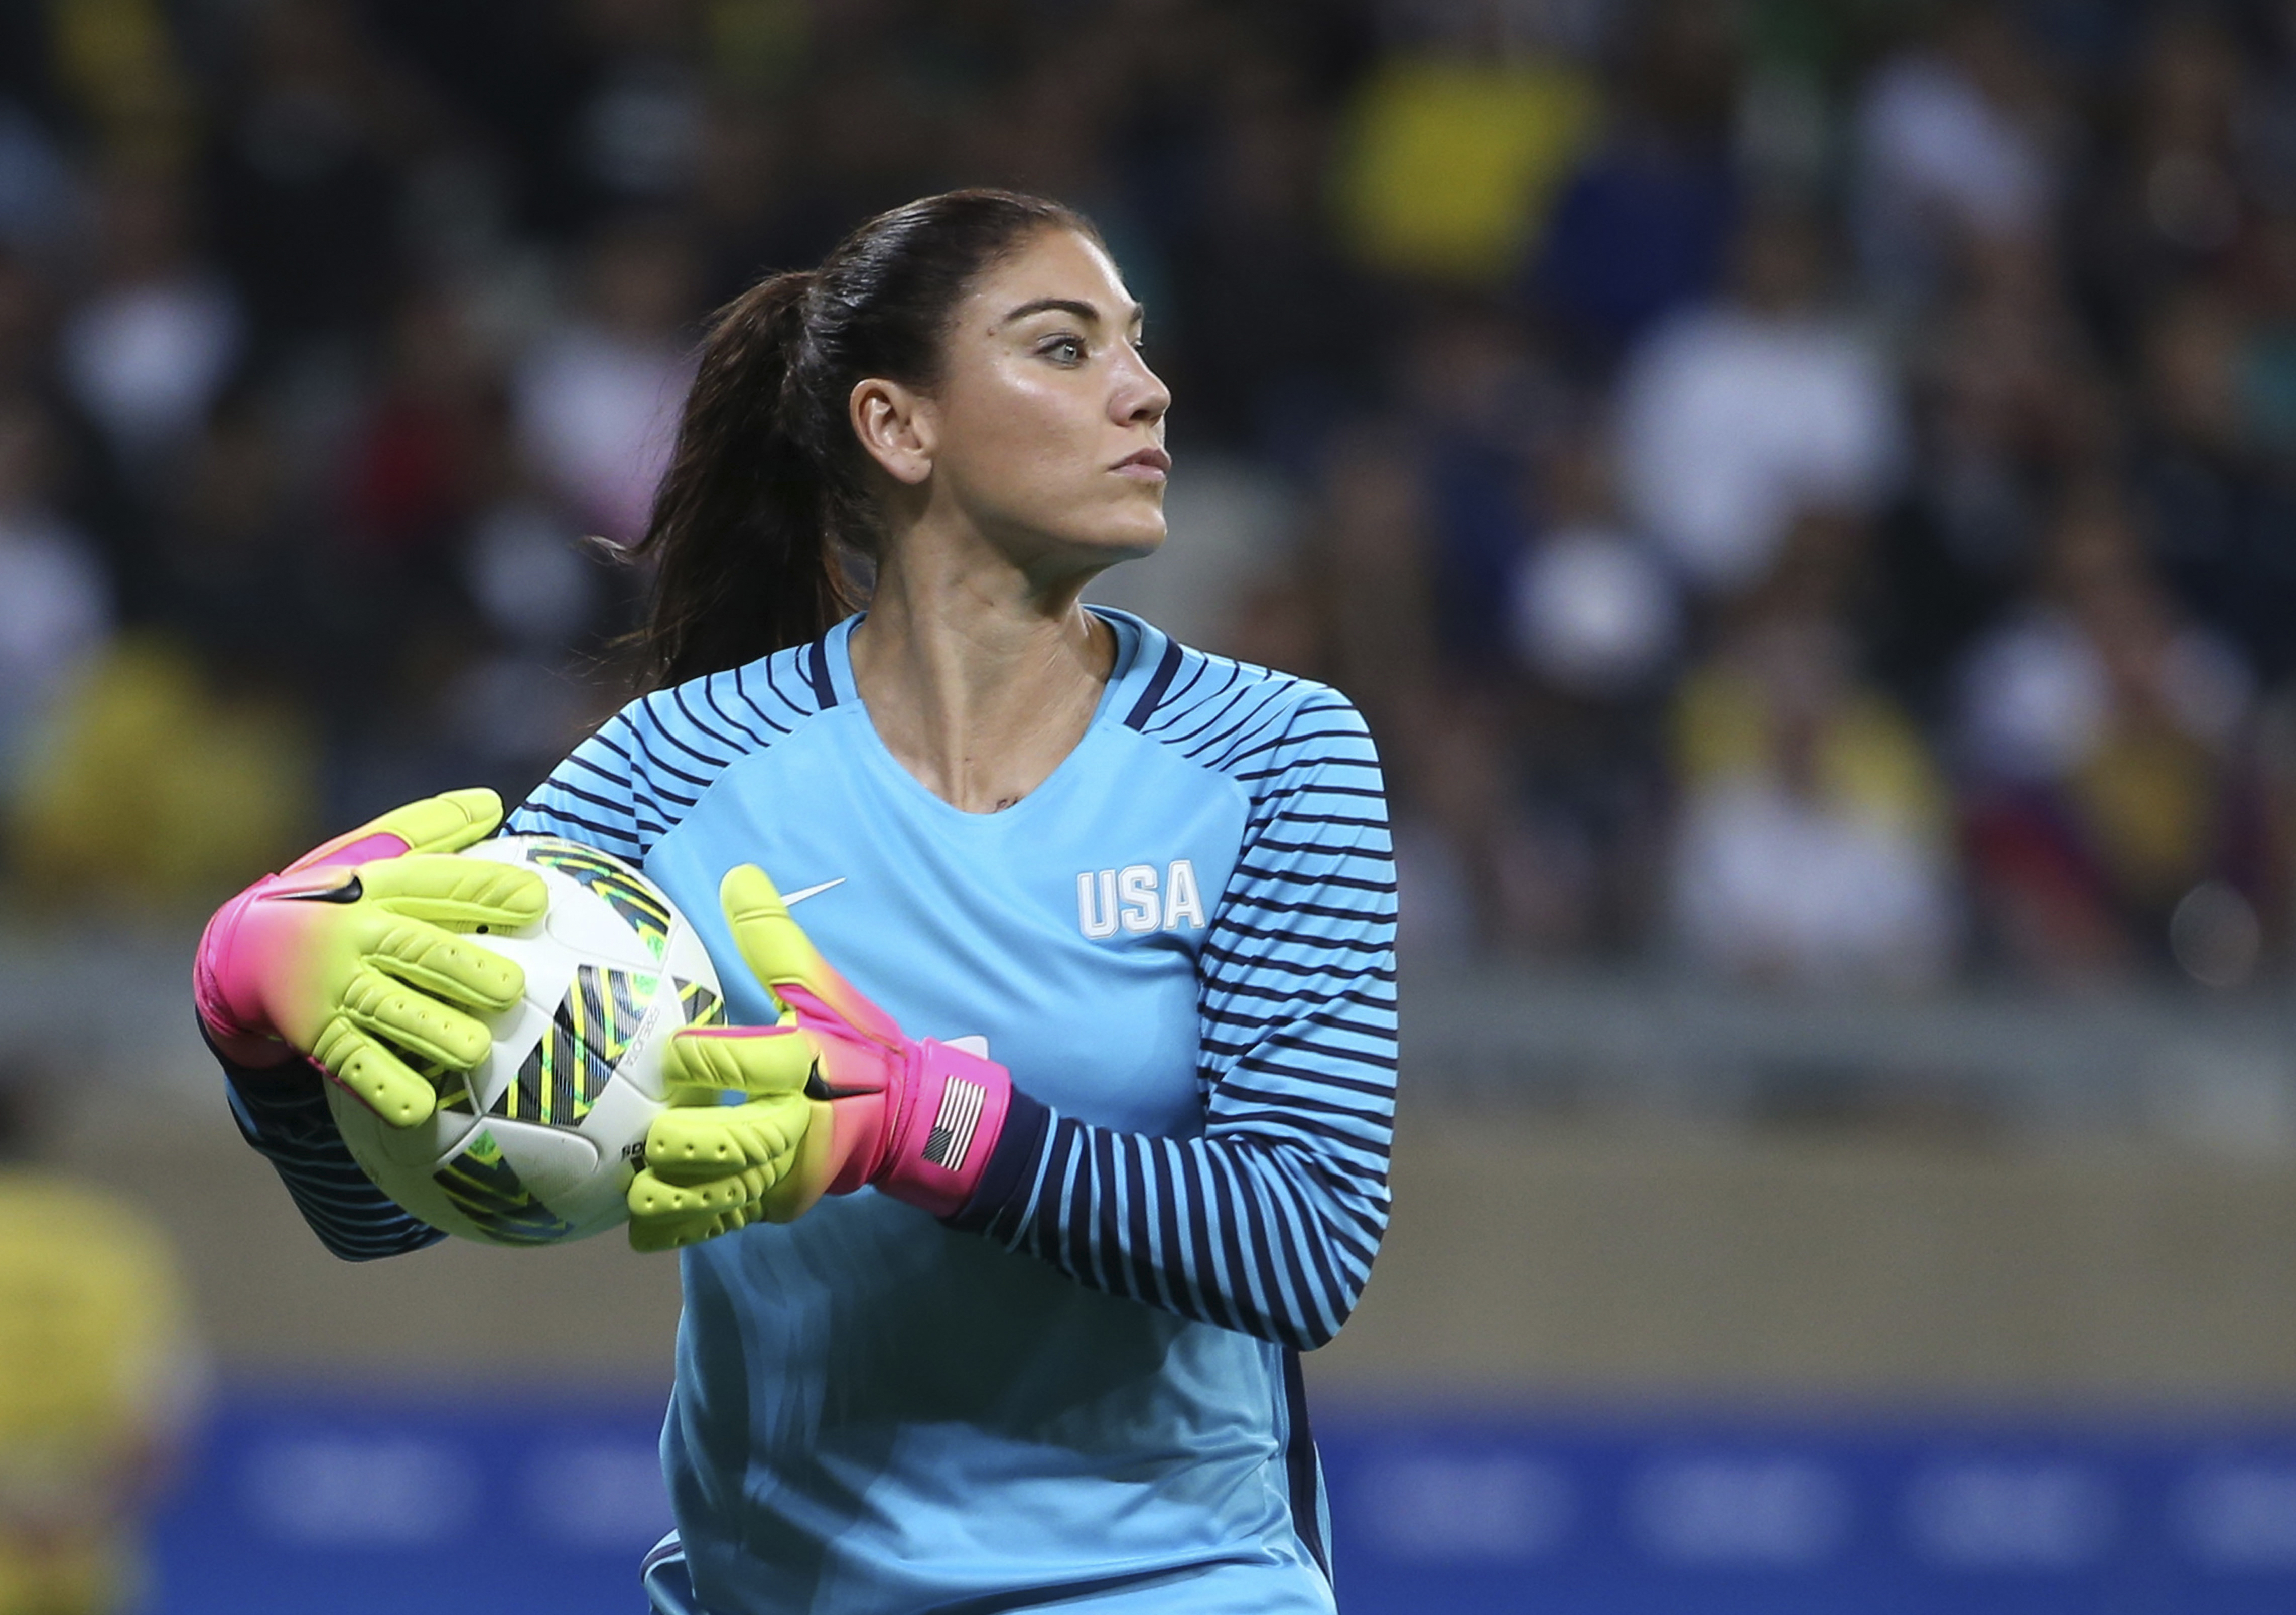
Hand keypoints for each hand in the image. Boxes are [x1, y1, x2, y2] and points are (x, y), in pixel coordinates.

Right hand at [193, 788, 545, 1126]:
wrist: (237, 947)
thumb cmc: (331, 896)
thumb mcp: (370, 854)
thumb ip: (431, 830)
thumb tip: (494, 802)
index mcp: (377, 885)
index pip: (437, 884)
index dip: (485, 890)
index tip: (536, 899)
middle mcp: (355, 932)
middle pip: (416, 949)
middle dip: (463, 968)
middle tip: (511, 987)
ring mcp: (333, 986)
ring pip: (388, 1009)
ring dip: (431, 1031)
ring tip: (475, 1050)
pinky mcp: (315, 1032)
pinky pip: (352, 1064)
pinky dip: (383, 1087)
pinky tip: (419, 1110)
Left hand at [625, 864, 1014, 1247]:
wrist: (910, 1118)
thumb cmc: (857, 1047)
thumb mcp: (821, 989)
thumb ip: (774, 938)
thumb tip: (737, 874)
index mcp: (806, 1063)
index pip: (753, 1062)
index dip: (709, 1060)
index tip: (674, 1053)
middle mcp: (798, 1122)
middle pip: (737, 1141)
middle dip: (688, 1142)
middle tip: (652, 1133)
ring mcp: (790, 1171)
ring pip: (727, 1191)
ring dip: (677, 1194)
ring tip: (634, 1190)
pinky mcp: (780, 1202)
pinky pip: (726, 1220)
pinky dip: (685, 1227)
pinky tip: (645, 1227)